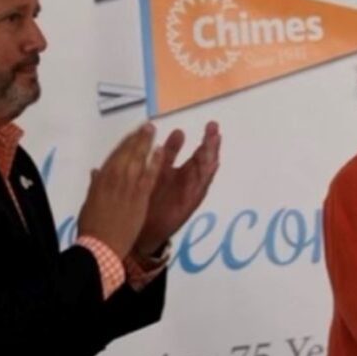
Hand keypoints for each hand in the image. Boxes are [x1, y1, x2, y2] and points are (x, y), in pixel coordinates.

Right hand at [77, 123, 163, 258]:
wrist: (100, 246)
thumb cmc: (92, 226)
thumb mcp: (90, 202)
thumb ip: (95, 185)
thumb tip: (96, 172)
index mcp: (101, 180)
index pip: (114, 156)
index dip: (124, 143)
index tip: (132, 134)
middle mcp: (114, 179)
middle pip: (126, 153)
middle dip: (137, 138)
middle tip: (147, 125)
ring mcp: (128, 187)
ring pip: (137, 159)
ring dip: (145, 143)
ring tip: (152, 130)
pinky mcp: (140, 197)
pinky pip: (149, 175)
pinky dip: (155, 162)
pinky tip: (160, 151)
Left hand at [133, 121, 221, 256]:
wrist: (141, 230)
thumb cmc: (148, 202)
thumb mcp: (156, 173)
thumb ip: (166, 155)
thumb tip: (176, 132)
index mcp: (180, 173)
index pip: (196, 153)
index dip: (203, 140)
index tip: (211, 125)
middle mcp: (188, 181)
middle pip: (204, 160)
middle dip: (210, 143)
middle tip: (214, 127)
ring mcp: (189, 192)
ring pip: (204, 172)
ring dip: (210, 156)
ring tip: (214, 140)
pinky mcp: (188, 204)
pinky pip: (199, 189)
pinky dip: (205, 176)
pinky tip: (211, 164)